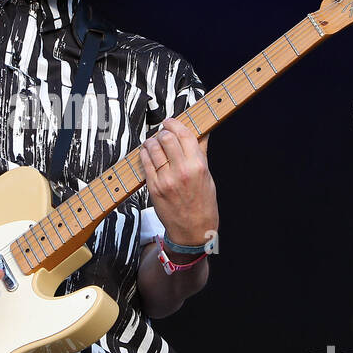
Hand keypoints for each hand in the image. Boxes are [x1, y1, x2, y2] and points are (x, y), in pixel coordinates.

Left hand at [139, 115, 217, 244]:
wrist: (193, 230)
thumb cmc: (203, 204)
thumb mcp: (208, 176)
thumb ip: (201, 153)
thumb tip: (201, 132)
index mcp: (198, 166)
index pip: (184, 135)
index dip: (175, 124)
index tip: (171, 122)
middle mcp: (181, 171)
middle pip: (166, 138)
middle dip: (162, 132)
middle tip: (163, 133)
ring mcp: (165, 179)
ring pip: (152, 148)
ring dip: (151, 141)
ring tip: (154, 143)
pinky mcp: (153, 187)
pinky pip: (144, 162)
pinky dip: (145, 154)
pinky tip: (148, 154)